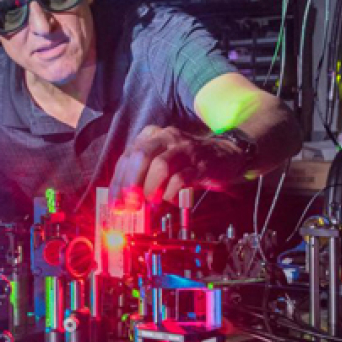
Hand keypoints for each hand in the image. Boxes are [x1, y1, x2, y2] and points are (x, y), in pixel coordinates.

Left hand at [108, 125, 240, 204]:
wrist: (226, 155)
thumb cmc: (188, 162)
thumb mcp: (162, 162)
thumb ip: (143, 176)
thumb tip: (124, 202)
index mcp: (152, 135)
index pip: (127, 157)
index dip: (118, 182)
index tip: (115, 204)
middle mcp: (167, 137)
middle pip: (140, 157)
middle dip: (130, 184)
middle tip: (129, 206)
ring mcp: (185, 149)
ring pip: (160, 166)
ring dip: (151, 189)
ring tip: (151, 203)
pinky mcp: (201, 164)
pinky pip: (181, 178)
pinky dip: (171, 193)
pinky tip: (169, 200)